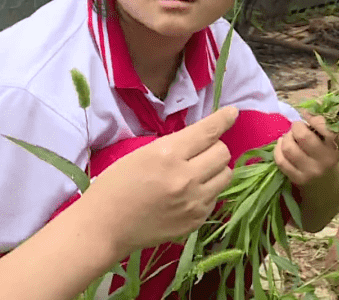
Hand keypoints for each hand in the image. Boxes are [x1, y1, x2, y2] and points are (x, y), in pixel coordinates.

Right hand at [80, 107, 237, 254]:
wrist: (106, 225)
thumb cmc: (116, 184)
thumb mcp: (142, 153)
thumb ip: (174, 146)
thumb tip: (202, 138)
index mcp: (168, 154)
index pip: (207, 132)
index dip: (223, 119)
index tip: (232, 113)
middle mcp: (186, 177)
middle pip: (223, 153)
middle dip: (215, 147)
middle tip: (200, 151)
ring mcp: (194, 202)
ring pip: (226, 176)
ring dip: (215, 169)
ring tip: (198, 173)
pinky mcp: (196, 221)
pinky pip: (215, 198)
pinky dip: (207, 191)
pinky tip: (188, 194)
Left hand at [273, 116, 338, 187]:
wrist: (325, 190)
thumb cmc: (327, 160)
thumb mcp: (331, 145)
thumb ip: (321, 128)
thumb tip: (305, 112)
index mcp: (336, 148)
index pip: (326, 128)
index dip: (313, 119)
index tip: (307, 116)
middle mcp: (325, 160)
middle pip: (303, 136)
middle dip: (296, 127)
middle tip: (297, 128)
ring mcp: (310, 171)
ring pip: (289, 148)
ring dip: (285, 138)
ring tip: (289, 138)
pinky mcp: (297, 179)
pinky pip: (281, 160)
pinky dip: (278, 149)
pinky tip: (281, 146)